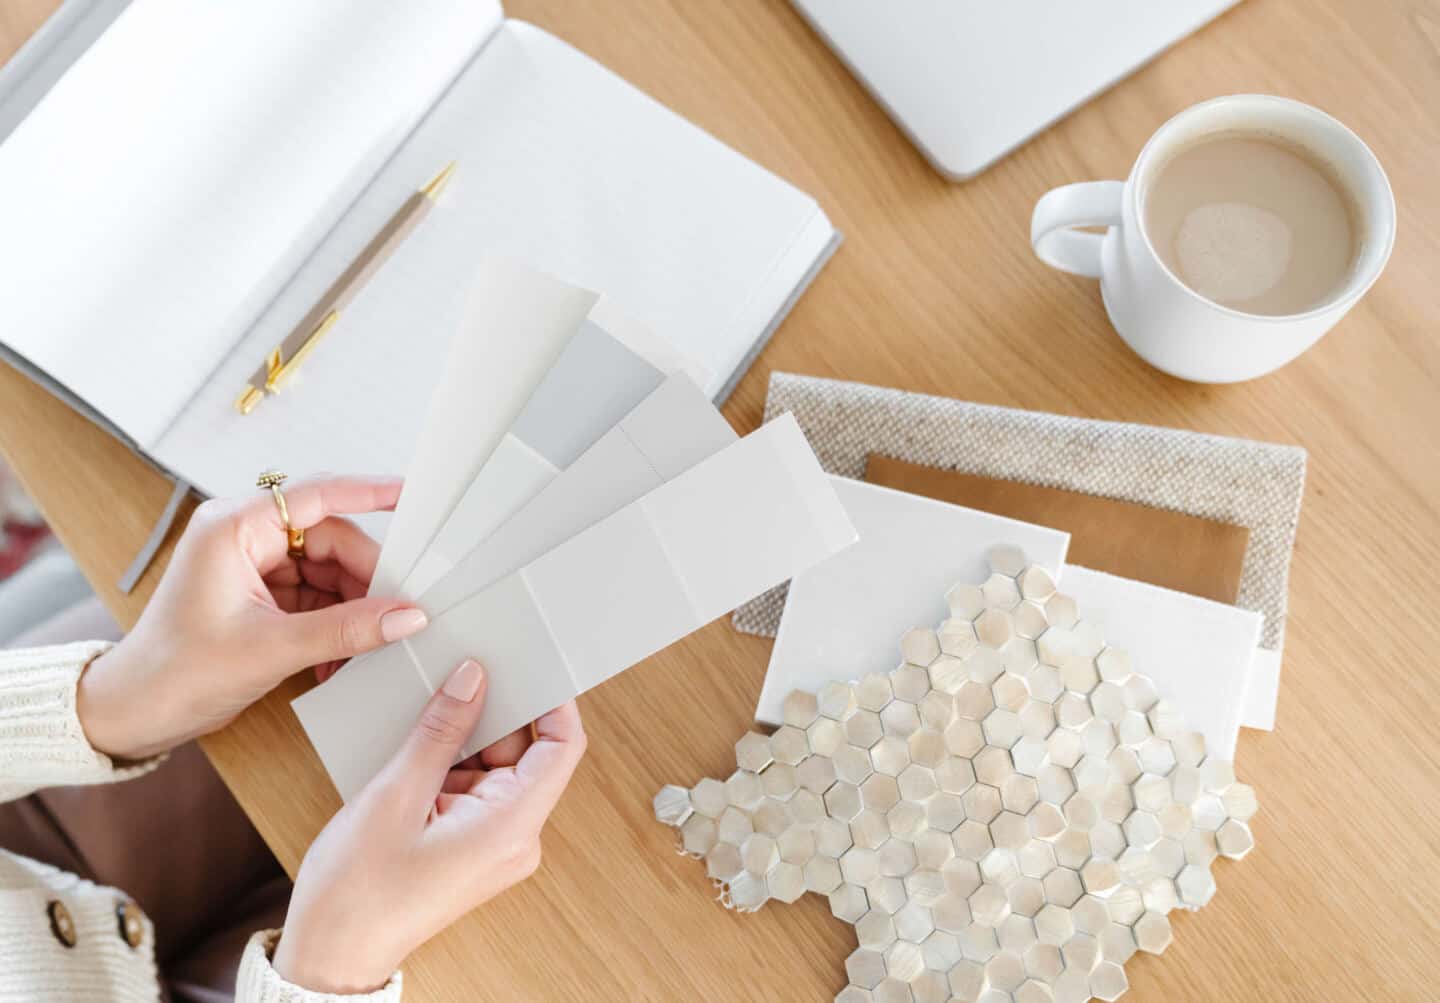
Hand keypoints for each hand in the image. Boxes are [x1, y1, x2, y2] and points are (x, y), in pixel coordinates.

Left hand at [77, 476, 428, 759]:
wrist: (134, 713)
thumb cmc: (175, 672)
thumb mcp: (272, 649)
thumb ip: (346, 629)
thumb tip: (406, 615)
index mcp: (234, 528)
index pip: (318, 495)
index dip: (370, 493)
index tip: (412, 496)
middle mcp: (243, 536)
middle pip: (331, 539)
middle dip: (366, 578)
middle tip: (400, 608)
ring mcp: (252, 565)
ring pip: (328, 570)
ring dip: (352, 607)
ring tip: (366, 642)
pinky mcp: (259, 592)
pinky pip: (316, 595)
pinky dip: (335, 622)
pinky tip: (340, 654)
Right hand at [273, 660, 585, 992]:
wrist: (330, 954)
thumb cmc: (358, 892)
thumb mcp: (396, 794)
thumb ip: (441, 731)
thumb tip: (473, 678)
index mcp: (511, 826)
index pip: (563, 747)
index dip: (552, 700)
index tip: (529, 662)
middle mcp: (515, 836)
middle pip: (527, 752)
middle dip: (494, 713)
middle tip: (456, 676)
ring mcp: (494, 842)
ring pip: (495, 766)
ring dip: (463, 739)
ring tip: (421, 721)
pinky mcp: (472, 844)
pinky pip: (474, 787)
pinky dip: (449, 763)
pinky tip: (415, 751)